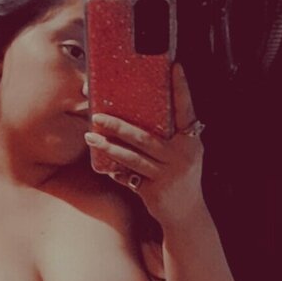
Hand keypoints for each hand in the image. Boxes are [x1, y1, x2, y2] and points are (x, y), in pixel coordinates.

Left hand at [84, 63, 204, 226]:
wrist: (186, 214)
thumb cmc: (180, 178)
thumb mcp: (183, 154)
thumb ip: (169, 137)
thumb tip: (138, 116)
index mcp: (190, 141)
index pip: (187, 110)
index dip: (182, 88)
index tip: (175, 66)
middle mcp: (181, 155)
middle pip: (144, 136)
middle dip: (118, 125)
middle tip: (97, 115)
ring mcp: (168, 174)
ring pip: (132, 157)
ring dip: (108, 147)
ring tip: (91, 137)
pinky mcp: (155, 190)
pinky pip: (129, 177)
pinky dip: (116, 172)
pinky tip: (103, 167)